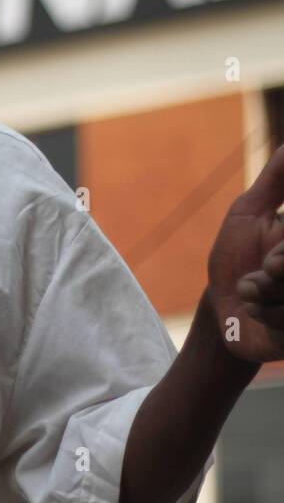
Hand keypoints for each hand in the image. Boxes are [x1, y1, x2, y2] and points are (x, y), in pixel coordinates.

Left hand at [207, 144, 283, 362]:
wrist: (225, 310)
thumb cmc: (238, 257)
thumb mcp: (249, 213)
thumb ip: (275, 180)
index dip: (280, 253)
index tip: (269, 257)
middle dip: (275, 265)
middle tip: (262, 269)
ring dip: (260, 291)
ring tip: (256, 292)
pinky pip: (283, 322)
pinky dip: (261, 315)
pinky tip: (259, 315)